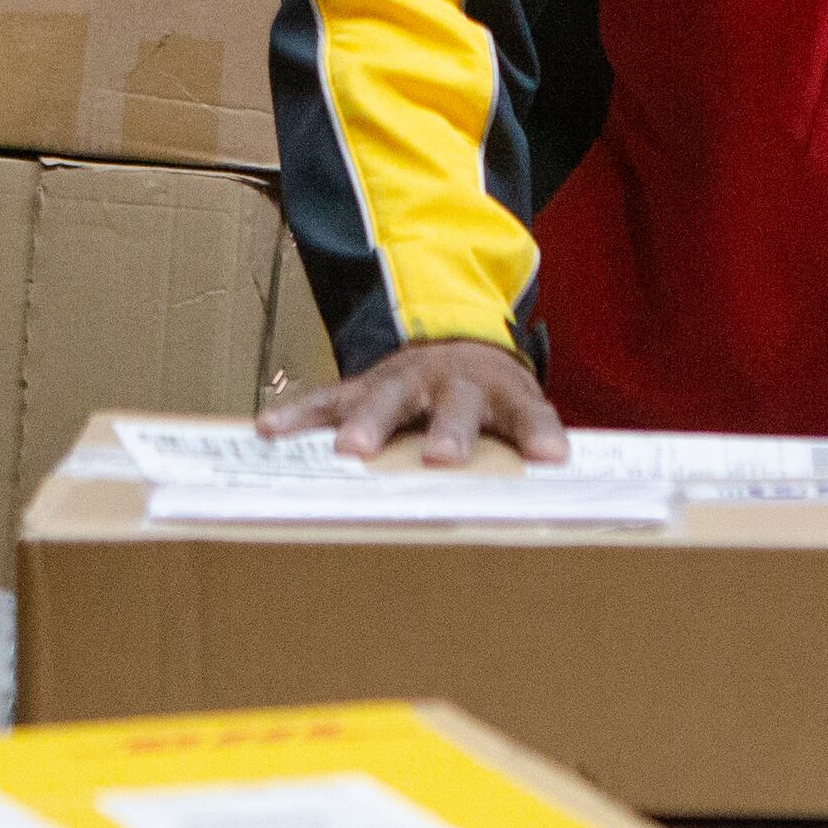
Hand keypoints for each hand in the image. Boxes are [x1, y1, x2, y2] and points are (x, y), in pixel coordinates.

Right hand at [260, 339, 569, 466]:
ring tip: (348, 450)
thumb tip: (556, 485)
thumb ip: (529, 446)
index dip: (537, 432)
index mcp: (501, 393)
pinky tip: (271, 427)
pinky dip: (300, 413)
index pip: (526, 412)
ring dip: (368, 423)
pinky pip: (329, 399)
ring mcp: (404, 379)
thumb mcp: (518, 414)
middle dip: (447, 431)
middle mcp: (452, 381)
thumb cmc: (490, 400)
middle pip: (453, 403)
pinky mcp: (364, 384)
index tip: (550, 456)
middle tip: (441, 458)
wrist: (459, 341)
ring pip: (387, 397)